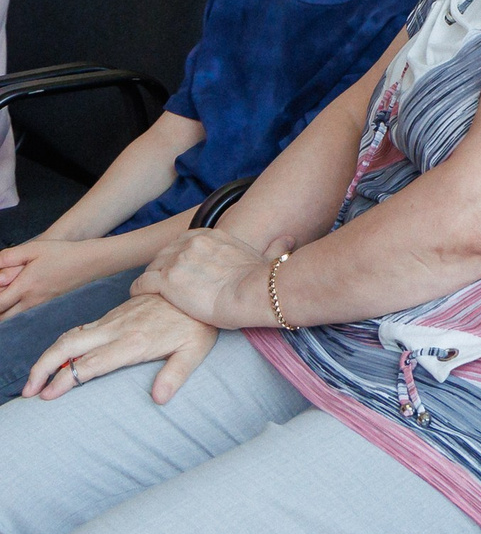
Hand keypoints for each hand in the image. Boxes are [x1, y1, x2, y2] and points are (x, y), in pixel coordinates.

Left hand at [0, 235, 115, 322]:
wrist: (91, 261)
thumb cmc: (62, 253)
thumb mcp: (33, 249)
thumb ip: (8, 257)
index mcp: (25, 287)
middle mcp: (31, 300)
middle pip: (3, 317)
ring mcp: (40, 305)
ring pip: (14, 318)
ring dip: (3, 314)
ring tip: (3, 302)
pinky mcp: (48, 304)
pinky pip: (25, 314)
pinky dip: (14, 313)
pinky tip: (13, 304)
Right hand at [22, 293, 216, 403]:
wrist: (198, 286)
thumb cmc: (198, 323)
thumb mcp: (195, 350)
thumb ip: (176, 375)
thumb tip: (159, 399)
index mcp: (135, 341)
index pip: (91, 363)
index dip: (66, 379)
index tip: (47, 395)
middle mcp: (117, 329)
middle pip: (68, 346)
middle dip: (43, 368)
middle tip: (30, 390)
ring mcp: (113, 320)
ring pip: (69, 336)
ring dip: (47, 356)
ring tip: (34, 380)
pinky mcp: (113, 314)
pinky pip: (80, 329)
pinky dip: (61, 345)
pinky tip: (55, 360)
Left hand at [132, 227, 268, 328]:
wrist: (254, 293)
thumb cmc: (262, 282)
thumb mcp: (267, 258)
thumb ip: (273, 248)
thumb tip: (290, 240)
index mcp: (212, 236)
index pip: (184, 241)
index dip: (179, 257)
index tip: (180, 271)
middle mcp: (192, 243)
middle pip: (165, 252)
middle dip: (162, 267)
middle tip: (163, 285)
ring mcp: (178, 260)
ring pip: (151, 267)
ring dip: (150, 279)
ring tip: (150, 293)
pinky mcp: (167, 280)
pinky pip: (142, 283)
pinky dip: (139, 290)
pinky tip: (141, 297)